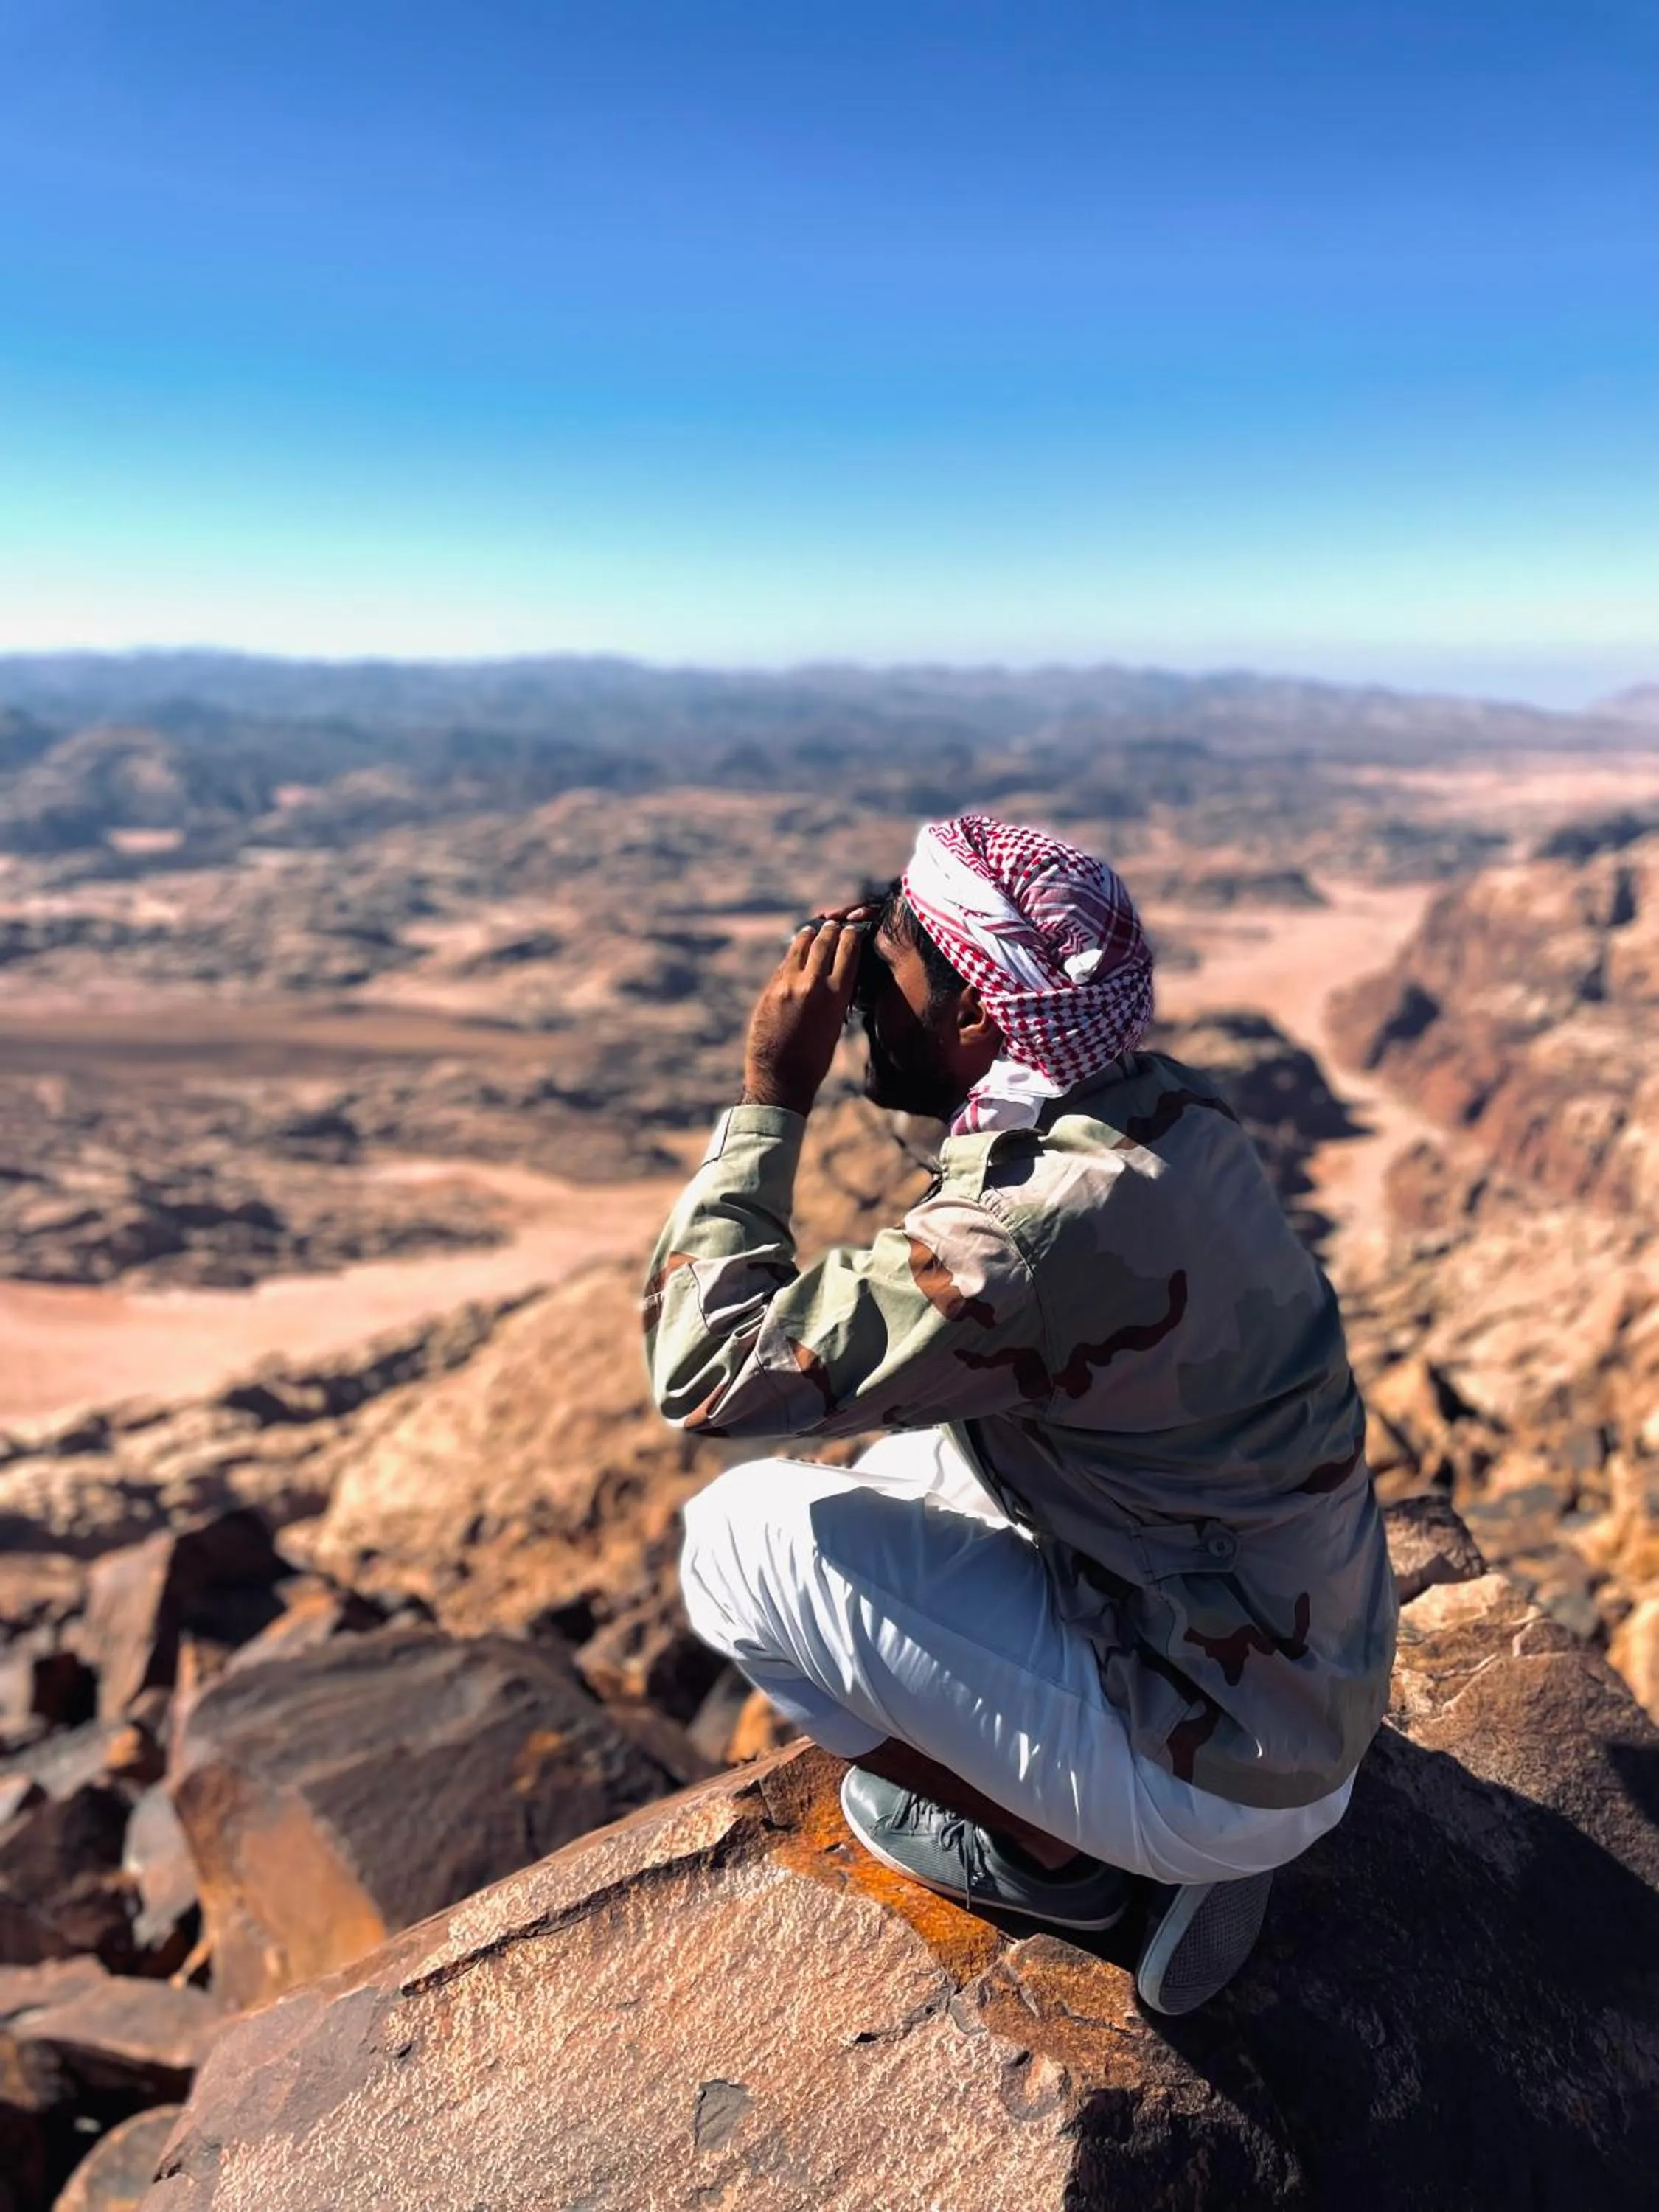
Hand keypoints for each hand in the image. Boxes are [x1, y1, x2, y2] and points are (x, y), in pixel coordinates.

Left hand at [742, 909, 873, 1115]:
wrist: (781, 1077)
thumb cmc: (814, 1058)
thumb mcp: (835, 1025)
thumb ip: (835, 996)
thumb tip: (834, 973)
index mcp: (837, 995)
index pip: (849, 950)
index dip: (852, 935)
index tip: (853, 929)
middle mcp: (813, 984)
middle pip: (825, 941)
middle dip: (831, 930)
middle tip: (834, 924)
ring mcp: (788, 984)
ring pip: (800, 946)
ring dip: (809, 935)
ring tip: (813, 930)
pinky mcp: (770, 990)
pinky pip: (784, 964)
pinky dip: (792, 955)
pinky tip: (795, 953)